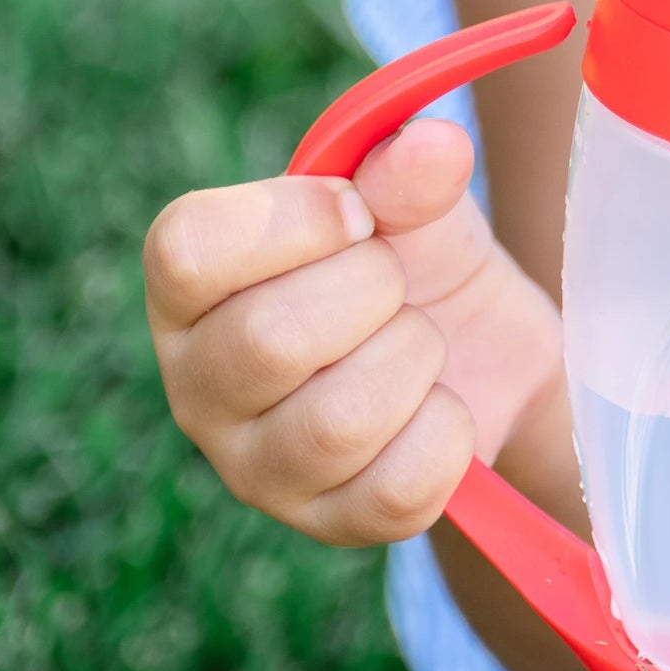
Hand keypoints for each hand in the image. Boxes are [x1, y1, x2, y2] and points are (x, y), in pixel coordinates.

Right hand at [145, 117, 565, 546]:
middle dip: (374, 289)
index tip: (357, 214)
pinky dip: (450, 432)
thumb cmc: (411, 255)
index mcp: (192, 288)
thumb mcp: (410, 194)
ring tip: (415, 342)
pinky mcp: (330, 525)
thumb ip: (406, 168)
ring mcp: (257, 469)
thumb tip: (435, 145)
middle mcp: (198, 386)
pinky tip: (438, 407)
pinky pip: (401, 488)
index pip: (186, 250)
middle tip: (393, 285)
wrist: (482, 345)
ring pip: (339, 423)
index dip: (294, 221)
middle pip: (270, 341)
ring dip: (415, 358)